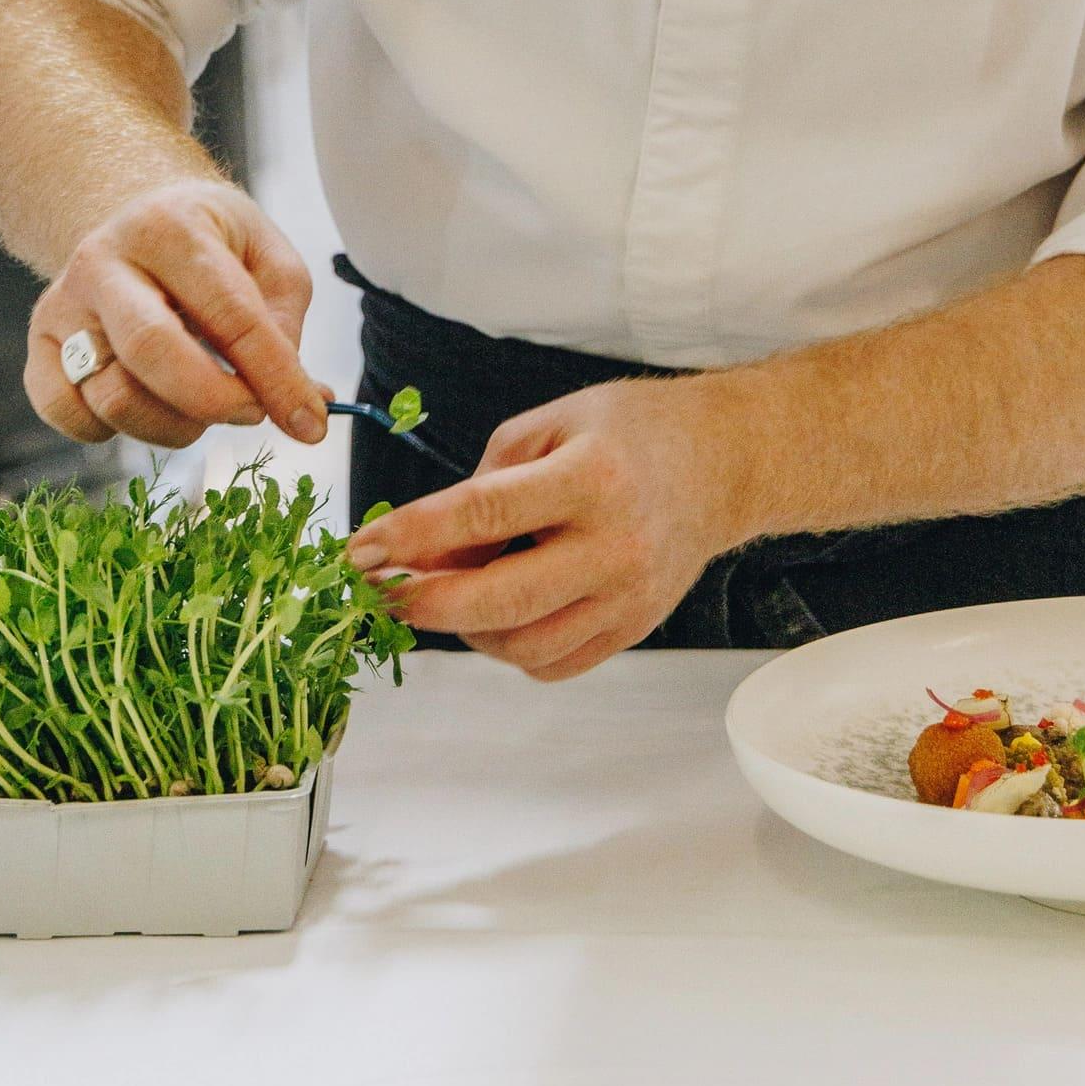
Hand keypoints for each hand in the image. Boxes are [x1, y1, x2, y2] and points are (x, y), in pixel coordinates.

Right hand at [26, 179, 327, 450]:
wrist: (133, 214)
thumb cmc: (209, 240)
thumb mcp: (265, 254)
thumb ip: (285, 323)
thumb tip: (305, 402)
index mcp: (169, 227)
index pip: (230, 315)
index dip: (275, 377)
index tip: (308, 422)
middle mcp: (103, 260)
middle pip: (154, 353)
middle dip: (217, 402)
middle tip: (252, 412)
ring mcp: (62, 303)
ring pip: (113, 396)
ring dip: (175, 424)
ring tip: (203, 403)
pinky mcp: (38, 344)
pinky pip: (68, 415)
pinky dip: (114, 430)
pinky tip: (147, 403)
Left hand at [344, 377, 744, 679]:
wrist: (722, 464)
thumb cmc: (631, 432)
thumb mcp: (553, 422)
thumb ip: (488, 480)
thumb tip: (426, 546)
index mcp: (591, 478)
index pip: (482, 514)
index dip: (412, 535)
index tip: (362, 548)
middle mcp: (614, 545)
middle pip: (498, 600)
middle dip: (423, 602)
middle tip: (380, 589)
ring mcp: (628, 597)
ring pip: (520, 645)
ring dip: (464, 627)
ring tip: (445, 591)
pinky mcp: (633, 629)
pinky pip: (552, 663)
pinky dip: (508, 646)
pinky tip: (494, 612)